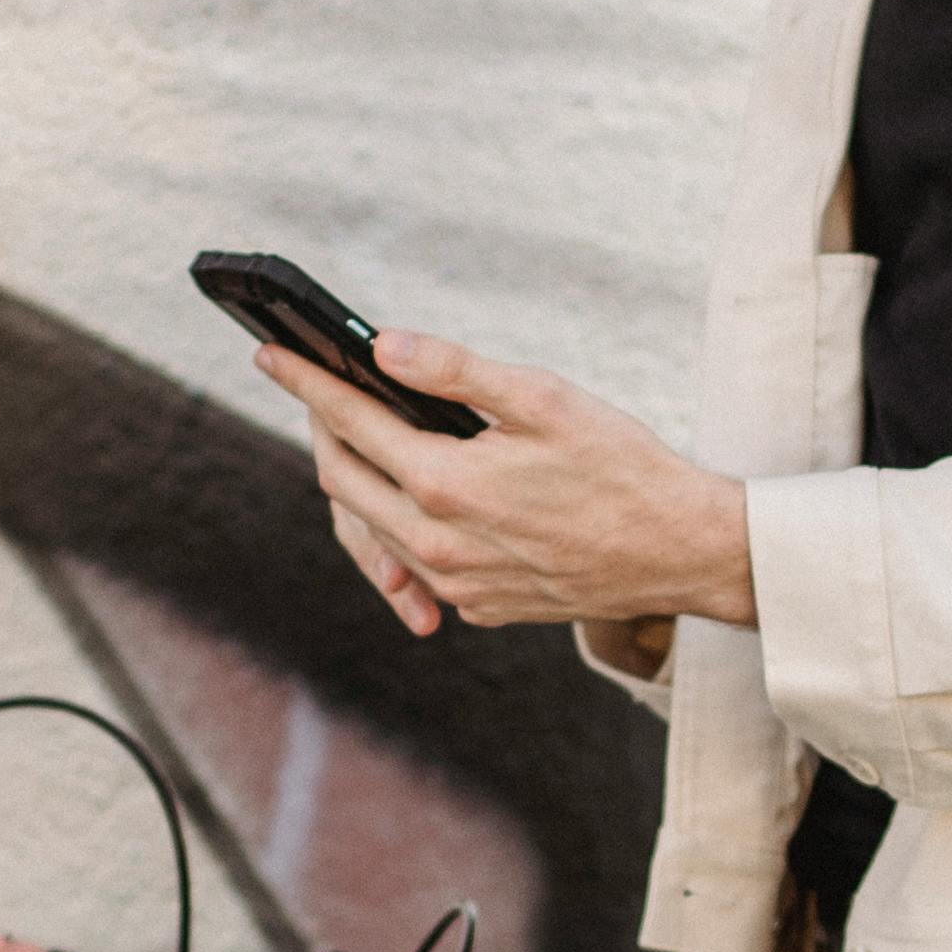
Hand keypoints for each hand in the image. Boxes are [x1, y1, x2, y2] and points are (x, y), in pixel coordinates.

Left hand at [253, 330, 756, 643]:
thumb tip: (384, 345)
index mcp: (444, 485)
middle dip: (323, 429)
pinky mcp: (481, 606)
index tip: (270, 355)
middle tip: (320, 389)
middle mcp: (437, 546)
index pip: (348, 423)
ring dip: (358, 480)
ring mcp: (456, 585)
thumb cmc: (623, 466)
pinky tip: (418, 495)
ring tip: (363, 435)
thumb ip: (457, 371)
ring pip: (372, 527)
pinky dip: (400, 525)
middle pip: (341, 482)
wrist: (681, 552)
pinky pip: (415, 563)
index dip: (305, 382)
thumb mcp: (544, 399)